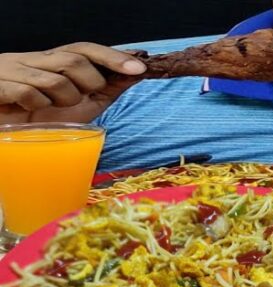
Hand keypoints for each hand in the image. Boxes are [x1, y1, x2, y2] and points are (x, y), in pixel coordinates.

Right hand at [0, 42, 146, 123]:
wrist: (1, 133)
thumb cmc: (39, 118)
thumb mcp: (80, 105)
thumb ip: (105, 89)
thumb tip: (136, 74)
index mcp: (51, 61)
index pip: (85, 48)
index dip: (113, 57)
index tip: (139, 68)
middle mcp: (32, 60)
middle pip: (74, 61)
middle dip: (89, 83)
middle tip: (80, 98)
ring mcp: (13, 70)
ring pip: (55, 79)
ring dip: (64, 100)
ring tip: (51, 108)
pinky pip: (28, 92)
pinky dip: (37, 105)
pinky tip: (29, 110)